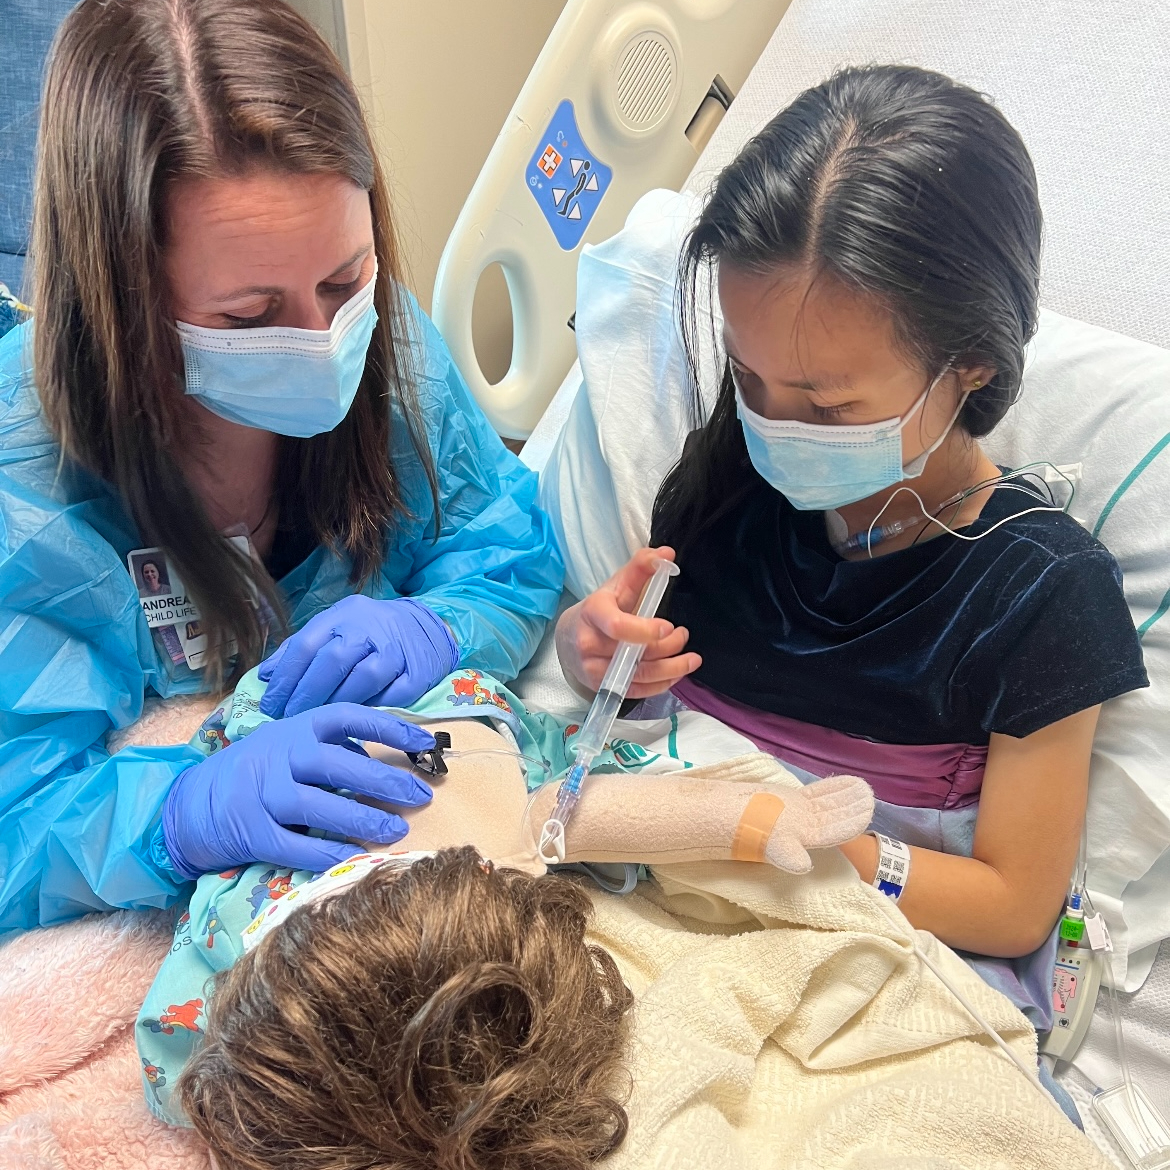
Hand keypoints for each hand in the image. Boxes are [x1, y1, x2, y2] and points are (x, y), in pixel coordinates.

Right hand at [162, 705, 436, 877]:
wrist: (190, 803)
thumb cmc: (256, 770)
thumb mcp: (290, 744)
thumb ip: (332, 746)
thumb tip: (383, 758)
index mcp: (297, 728)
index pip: (348, 717)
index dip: (390, 728)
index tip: (425, 742)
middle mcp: (280, 757)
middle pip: (339, 765)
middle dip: (385, 781)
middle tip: (421, 796)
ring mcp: (263, 794)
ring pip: (319, 806)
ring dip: (362, 819)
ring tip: (397, 830)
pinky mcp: (252, 832)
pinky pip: (296, 845)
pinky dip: (327, 853)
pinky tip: (355, 857)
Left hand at [258, 596, 458, 717]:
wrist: (427, 626)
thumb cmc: (371, 630)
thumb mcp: (334, 626)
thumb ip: (300, 649)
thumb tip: (265, 675)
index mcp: (343, 615)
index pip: (307, 644)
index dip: (285, 678)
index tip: (270, 705)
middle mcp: (370, 627)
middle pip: (334, 660)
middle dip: (308, 693)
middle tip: (290, 717)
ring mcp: (397, 649)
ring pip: (365, 677)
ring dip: (338, 701)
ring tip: (320, 718)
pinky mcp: (418, 672)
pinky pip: (393, 695)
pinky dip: (373, 707)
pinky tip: (355, 718)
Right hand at [555, 547, 700, 698]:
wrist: (571, 637)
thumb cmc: (601, 608)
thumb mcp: (618, 584)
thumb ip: (641, 567)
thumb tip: (667, 554)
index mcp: (594, 613)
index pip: (618, 626)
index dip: (645, 630)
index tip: (669, 625)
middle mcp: (590, 644)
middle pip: (635, 653)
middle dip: (668, 646)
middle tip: (683, 634)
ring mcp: (594, 669)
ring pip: (640, 675)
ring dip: (673, 668)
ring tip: (691, 658)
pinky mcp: (602, 687)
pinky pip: (638, 692)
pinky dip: (662, 684)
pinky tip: (676, 672)